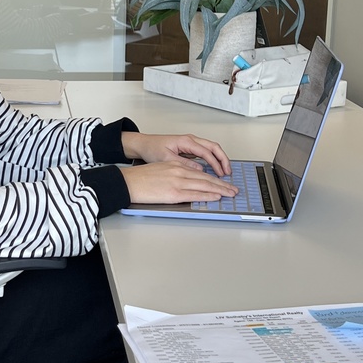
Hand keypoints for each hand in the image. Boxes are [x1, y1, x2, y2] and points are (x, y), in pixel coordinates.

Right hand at [120, 159, 237, 204]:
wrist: (129, 182)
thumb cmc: (141, 178)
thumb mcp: (161, 169)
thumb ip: (176, 173)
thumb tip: (187, 180)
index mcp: (176, 165)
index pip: (200, 172)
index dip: (214, 178)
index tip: (223, 182)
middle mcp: (179, 171)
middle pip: (206, 178)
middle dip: (222, 184)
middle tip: (233, 189)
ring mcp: (178, 182)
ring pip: (204, 185)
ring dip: (220, 190)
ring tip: (230, 194)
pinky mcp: (174, 193)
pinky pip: (195, 194)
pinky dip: (208, 195)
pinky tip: (216, 196)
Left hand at [121, 132, 231, 177]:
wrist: (144, 144)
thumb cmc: (152, 149)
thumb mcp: (166, 158)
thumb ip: (184, 164)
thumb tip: (200, 170)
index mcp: (186, 141)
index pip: (207, 152)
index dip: (216, 164)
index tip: (221, 174)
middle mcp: (190, 140)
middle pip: (214, 147)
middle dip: (223, 160)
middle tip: (228, 172)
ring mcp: (191, 143)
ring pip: (211, 149)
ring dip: (219, 159)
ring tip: (224, 172)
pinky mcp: (189, 148)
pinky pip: (205, 152)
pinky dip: (213, 159)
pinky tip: (215, 169)